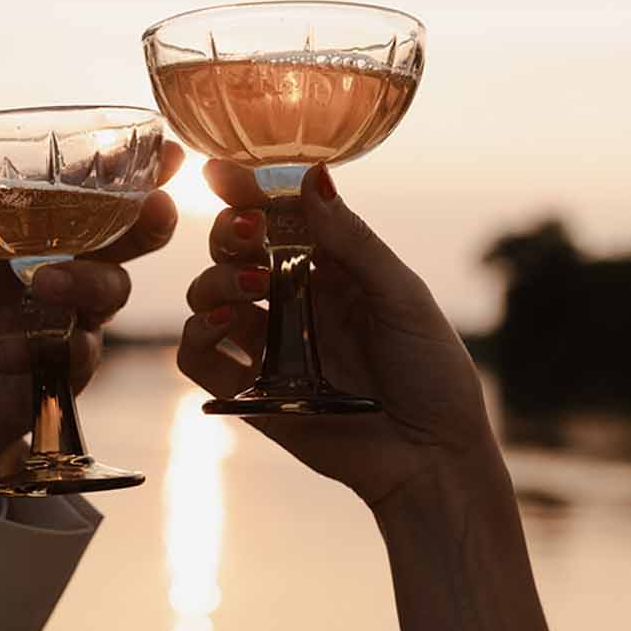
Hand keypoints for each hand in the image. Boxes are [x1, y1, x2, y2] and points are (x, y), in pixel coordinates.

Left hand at [0, 142, 182, 499]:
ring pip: (110, 293)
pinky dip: (23, 351)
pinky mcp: (62, 371)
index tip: (163, 150)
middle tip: (154, 209)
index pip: (90, 192)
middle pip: (128, 239)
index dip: (131, 170)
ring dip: (83, 282)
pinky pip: (67, 355)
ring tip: (40, 281)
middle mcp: (65, 270)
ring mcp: (69, 320)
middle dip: (149, 221)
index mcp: (35, 232)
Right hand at [176, 161, 498, 509]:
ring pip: (207, 297)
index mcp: (331, 266)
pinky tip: (227, 327)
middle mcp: (292, 298)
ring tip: (251, 287)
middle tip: (250, 237)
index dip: (245, 190)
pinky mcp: (251, 393)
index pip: (276, 215)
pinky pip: (200, 361)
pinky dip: (198, 339)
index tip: (220, 172)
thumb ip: (353, 241)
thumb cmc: (432, 372)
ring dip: (215, 281)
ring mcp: (269, 344)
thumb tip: (312, 176)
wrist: (432, 457)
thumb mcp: (402, 296)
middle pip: (232, 249)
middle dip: (229, 233)